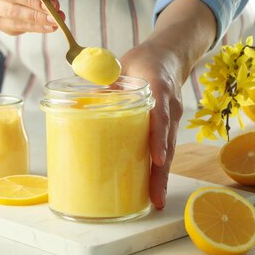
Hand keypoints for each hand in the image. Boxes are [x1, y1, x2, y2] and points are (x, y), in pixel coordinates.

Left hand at [120, 0, 216, 209]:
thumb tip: (81, 103)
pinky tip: (151, 185)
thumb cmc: (142, 61)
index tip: (156, 158)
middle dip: (161, 170)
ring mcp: (173, 116)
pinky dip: (160, 166)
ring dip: (162, 174)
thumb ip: (104, 83)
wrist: (168, 55)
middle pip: (167, 140)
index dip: (158, 137)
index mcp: (158, 87)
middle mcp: (170, 105)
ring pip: (169, 148)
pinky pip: (166, 147)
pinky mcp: (170, 125)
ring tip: (154, 199)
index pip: (160, 114)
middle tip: (155, 196)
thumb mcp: (121, 65)